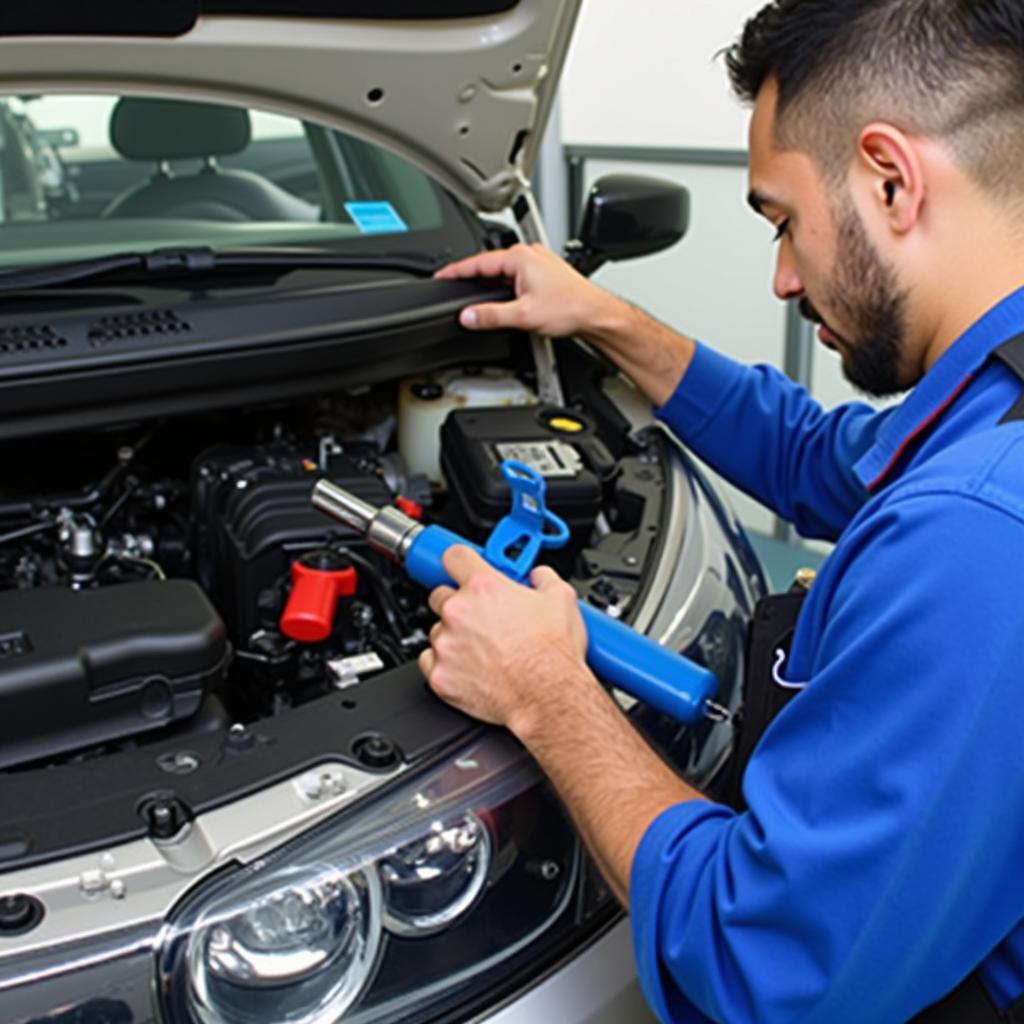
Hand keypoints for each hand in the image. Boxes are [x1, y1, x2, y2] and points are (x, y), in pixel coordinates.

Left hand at [418, 545, 591, 735]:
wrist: (548, 697)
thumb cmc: (552, 654)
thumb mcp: (562, 599)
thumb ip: (543, 578)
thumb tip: (538, 575)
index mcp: (484, 587)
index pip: (453, 556)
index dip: (460, 561)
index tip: (462, 568)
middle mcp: (459, 612)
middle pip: (441, 595)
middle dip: (460, 603)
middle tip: (482, 616)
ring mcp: (446, 644)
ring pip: (436, 630)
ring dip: (453, 635)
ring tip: (482, 648)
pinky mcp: (440, 675)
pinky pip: (429, 661)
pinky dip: (444, 663)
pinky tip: (468, 666)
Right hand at [435, 243, 694, 407]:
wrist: (596, 315)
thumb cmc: (570, 309)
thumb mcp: (523, 315)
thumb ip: (490, 316)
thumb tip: (467, 316)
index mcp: (520, 258)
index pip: (477, 262)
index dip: (456, 271)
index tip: (441, 276)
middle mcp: (529, 255)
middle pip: (489, 265)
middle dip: (471, 278)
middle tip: (453, 288)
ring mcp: (538, 263)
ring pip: (503, 272)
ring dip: (490, 285)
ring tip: (476, 298)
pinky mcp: (545, 274)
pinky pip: (516, 277)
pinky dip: (505, 288)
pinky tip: (504, 301)